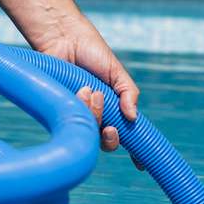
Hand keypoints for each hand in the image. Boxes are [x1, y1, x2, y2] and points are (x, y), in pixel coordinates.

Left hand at [37, 25, 140, 156]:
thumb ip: (129, 93)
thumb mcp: (116, 73)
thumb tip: (133, 118)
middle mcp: (97, 114)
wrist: (64, 38)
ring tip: (89, 92)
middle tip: (109, 127)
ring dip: (94, 116)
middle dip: (110, 138)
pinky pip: (75, 122)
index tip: (140, 165)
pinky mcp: (63, 109)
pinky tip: (80, 92)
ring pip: (90, 134)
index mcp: (113, 108)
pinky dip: (81, 109)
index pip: (125, 134)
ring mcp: (79, 113)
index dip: (134, 152)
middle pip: (106, 143)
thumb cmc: (91, 51)